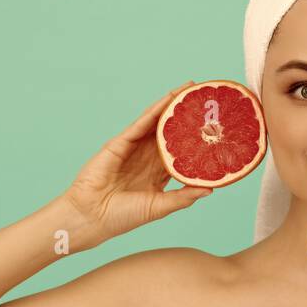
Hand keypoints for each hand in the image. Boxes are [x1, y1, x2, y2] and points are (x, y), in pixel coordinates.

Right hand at [62, 82, 212, 241]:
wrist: (91, 217)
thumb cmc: (122, 217)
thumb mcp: (159, 207)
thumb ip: (183, 197)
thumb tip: (211, 189)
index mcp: (157, 175)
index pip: (181, 153)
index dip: (196, 141)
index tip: (215, 129)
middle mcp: (147, 159)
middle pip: (171, 133)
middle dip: (187, 116)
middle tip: (206, 100)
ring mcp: (133, 149)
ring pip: (156, 123)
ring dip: (172, 105)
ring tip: (190, 89)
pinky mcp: (119, 143)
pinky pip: (140, 124)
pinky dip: (154, 111)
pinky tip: (168, 99)